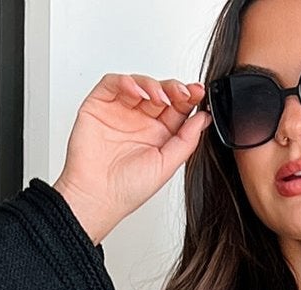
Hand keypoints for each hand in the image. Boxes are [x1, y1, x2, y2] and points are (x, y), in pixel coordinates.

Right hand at [53, 71, 210, 243]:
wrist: (96, 197)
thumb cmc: (126, 190)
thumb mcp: (166, 166)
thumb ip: (186, 141)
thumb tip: (204, 119)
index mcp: (158, 135)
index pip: (177, 108)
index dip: (188, 98)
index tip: (199, 94)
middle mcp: (140, 121)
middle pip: (161, 92)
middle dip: (174, 88)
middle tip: (183, 92)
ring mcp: (120, 110)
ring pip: (139, 84)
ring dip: (152, 85)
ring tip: (159, 97)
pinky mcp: (99, 104)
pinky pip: (113, 83)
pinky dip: (125, 81)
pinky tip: (136, 91)